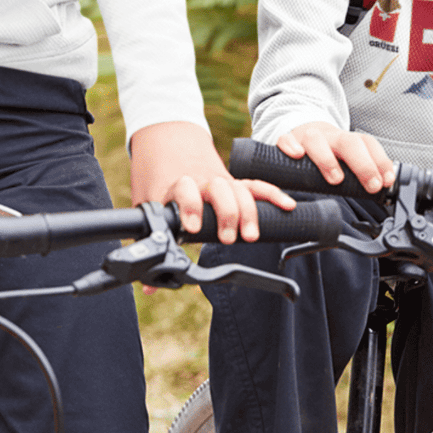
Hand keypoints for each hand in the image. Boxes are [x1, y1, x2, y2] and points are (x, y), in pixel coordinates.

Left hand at [128, 121, 294, 243]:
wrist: (167, 143)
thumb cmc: (157, 182)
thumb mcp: (146, 208)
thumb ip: (150, 244)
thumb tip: (148, 289)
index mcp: (176, 186)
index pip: (184, 189)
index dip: (190, 206)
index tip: (193, 227)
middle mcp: (201, 181)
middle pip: (219, 189)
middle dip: (227, 213)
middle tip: (229, 237)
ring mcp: (219, 181)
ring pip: (239, 189)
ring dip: (248, 211)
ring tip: (251, 235)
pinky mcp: (234, 183)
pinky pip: (255, 186)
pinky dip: (272, 194)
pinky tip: (287, 206)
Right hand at [275, 121, 394, 194]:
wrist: (304, 131)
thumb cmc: (329, 151)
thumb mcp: (348, 158)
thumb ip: (364, 172)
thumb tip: (386, 187)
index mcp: (348, 140)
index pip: (368, 144)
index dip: (380, 161)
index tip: (386, 181)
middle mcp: (330, 137)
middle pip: (348, 142)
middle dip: (363, 164)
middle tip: (371, 185)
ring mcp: (308, 137)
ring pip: (316, 140)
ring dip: (328, 159)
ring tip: (336, 179)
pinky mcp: (288, 140)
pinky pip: (286, 139)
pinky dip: (290, 146)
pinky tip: (297, 155)